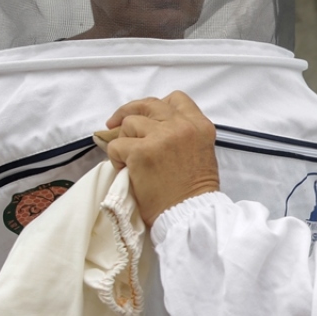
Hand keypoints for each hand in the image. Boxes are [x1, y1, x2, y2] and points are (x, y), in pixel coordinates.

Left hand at [104, 92, 219, 225]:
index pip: (176, 99)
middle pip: (149, 104)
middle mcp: (182, 126)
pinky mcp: (141, 152)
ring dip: (124, 139)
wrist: (190, 216)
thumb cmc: (194, 193)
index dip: (158, 106)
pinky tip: (125, 171)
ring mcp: (161, 137)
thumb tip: (152, 128)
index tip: (147, 116)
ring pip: (129, 122)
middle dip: (130, 111)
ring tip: (128, 159)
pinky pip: (116, 145)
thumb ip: (183, 135)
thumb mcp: (201, 153)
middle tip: (116, 124)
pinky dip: (116, 158)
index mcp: (200, 126)